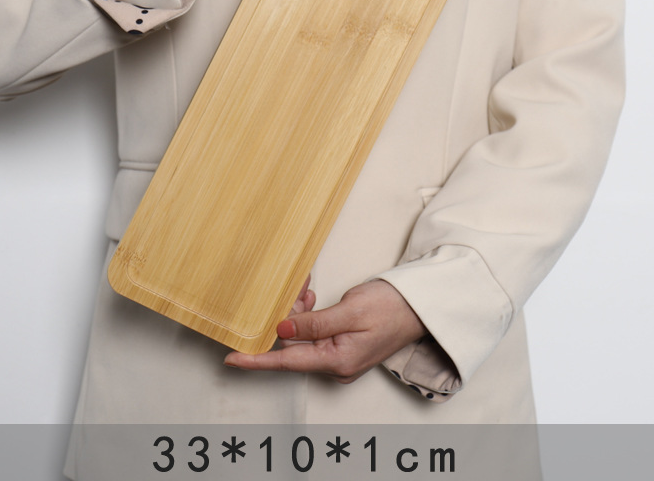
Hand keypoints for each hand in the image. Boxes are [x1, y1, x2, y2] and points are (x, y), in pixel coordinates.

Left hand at [224, 280, 425, 383]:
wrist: (421, 307)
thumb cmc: (392, 308)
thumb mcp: (350, 310)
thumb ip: (314, 323)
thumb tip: (282, 328)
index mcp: (337, 360)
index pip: (287, 361)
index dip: (257, 359)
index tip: (232, 358)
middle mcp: (335, 364)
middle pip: (293, 344)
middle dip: (284, 316)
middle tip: (292, 290)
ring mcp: (339, 357)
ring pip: (302, 336)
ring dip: (297, 313)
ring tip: (305, 290)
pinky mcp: (343, 346)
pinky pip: (314, 333)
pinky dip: (309, 315)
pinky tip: (312, 300)